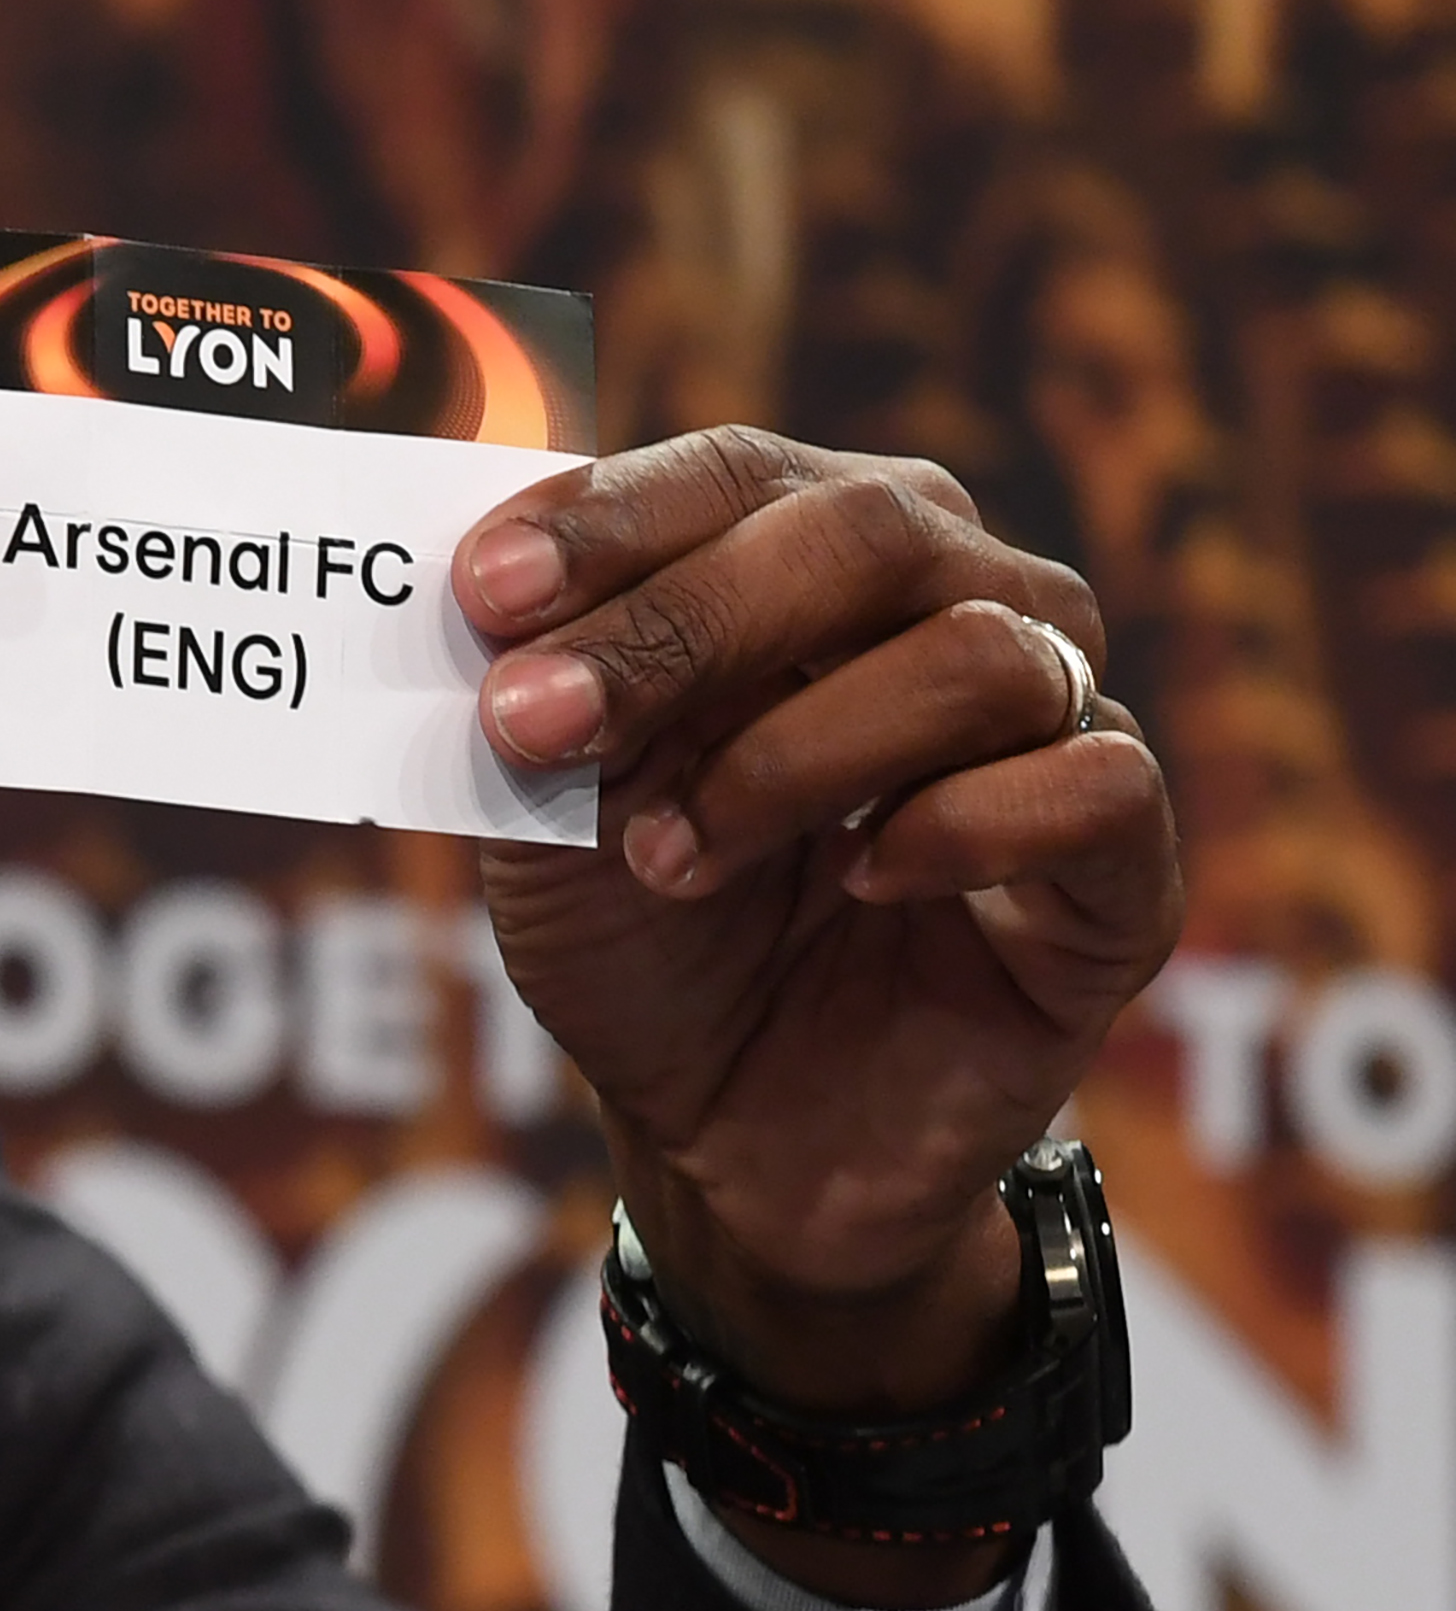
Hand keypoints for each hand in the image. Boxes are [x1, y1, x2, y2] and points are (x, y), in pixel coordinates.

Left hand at [456, 428, 1180, 1593]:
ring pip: (976, 656)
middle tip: (540, 722)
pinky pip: (1092, 787)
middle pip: (864, 532)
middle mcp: (957, 598)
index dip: (611, 518)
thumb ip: (530, 706)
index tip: (484, 591)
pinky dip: (959, 829)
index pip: (735, 472)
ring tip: (672, 855)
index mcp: (812, 550)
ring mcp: (1057, 721)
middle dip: (681, 623)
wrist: (734, 1138)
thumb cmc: (644, 936)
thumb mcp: (545, 820)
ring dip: (792, 754)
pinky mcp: (1125, 865)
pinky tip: (860, 879)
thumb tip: (485, 604)